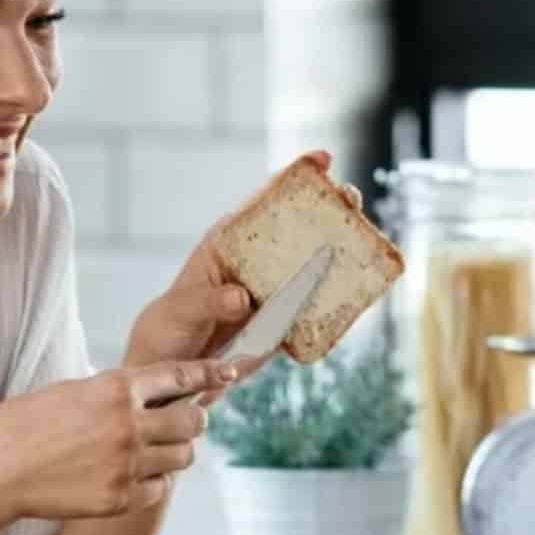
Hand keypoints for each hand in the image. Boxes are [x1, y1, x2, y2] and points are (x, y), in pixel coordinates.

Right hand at [0, 359, 236, 521]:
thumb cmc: (21, 426)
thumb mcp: (70, 390)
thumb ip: (112, 391)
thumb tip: (146, 393)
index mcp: (115, 388)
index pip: (180, 376)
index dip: (210, 373)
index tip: (228, 372)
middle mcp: (128, 425)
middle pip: (193, 421)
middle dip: (192, 419)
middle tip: (180, 421)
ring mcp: (127, 465)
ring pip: (183, 457)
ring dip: (175, 452)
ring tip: (152, 450)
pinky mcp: (120, 499)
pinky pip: (160, 489)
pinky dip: (153, 482)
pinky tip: (131, 476)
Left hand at [123, 151, 342, 374]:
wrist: (172, 374)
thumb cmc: (167, 329)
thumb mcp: (179, 311)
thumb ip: (207, 301)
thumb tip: (242, 297)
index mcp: (228, 243)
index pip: (262, 203)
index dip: (292, 178)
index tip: (322, 159)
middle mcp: (256, 261)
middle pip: (298, 228)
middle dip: (329, 209)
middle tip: (350, 199)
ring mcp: (274, 291)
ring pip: (314, 265)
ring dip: (342, 252)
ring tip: (367, 241)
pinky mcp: (285, 324)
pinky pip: (316, 308)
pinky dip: (337, 300)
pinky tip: (359, 291)